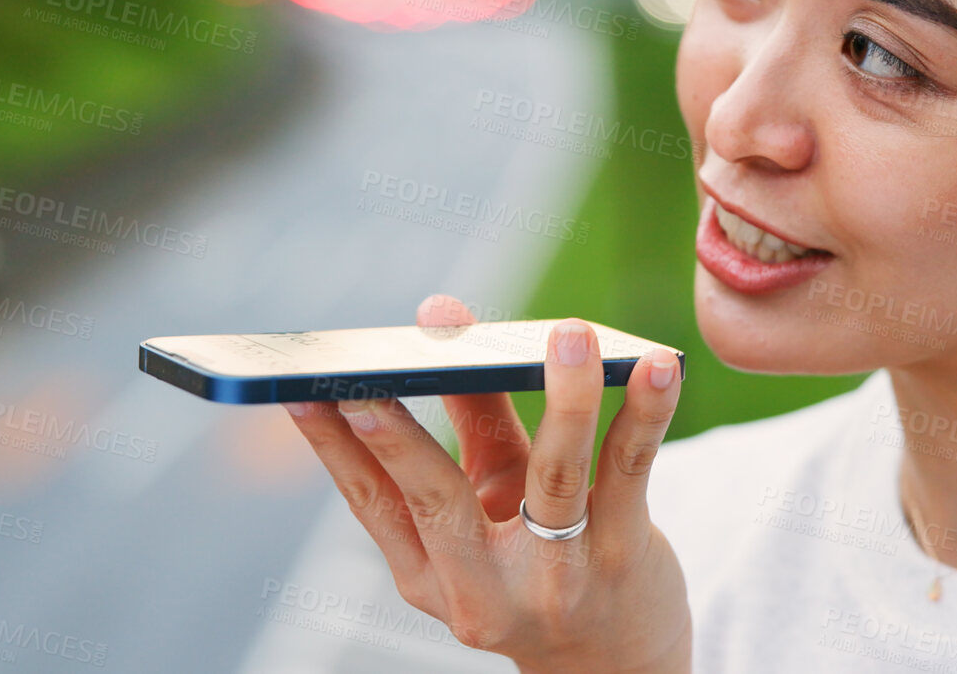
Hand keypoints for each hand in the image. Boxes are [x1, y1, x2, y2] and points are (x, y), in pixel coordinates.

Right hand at [284, 295, 692, 673]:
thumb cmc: (540, 561)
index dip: (331, 447)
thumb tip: (442, 316)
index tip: (299, 390)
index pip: (369, 503)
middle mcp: (484, 586)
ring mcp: (557, 575)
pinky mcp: (625, 557)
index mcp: (430, 575)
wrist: (618, 662)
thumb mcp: (490, 504)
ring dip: (564, 397)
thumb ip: (471, 418)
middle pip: (438, 500)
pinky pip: (631, 471)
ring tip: (567, 332)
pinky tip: (658, 365)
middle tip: (383, 372)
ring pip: (553, 476)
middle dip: (405, 434)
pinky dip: (646, 412)